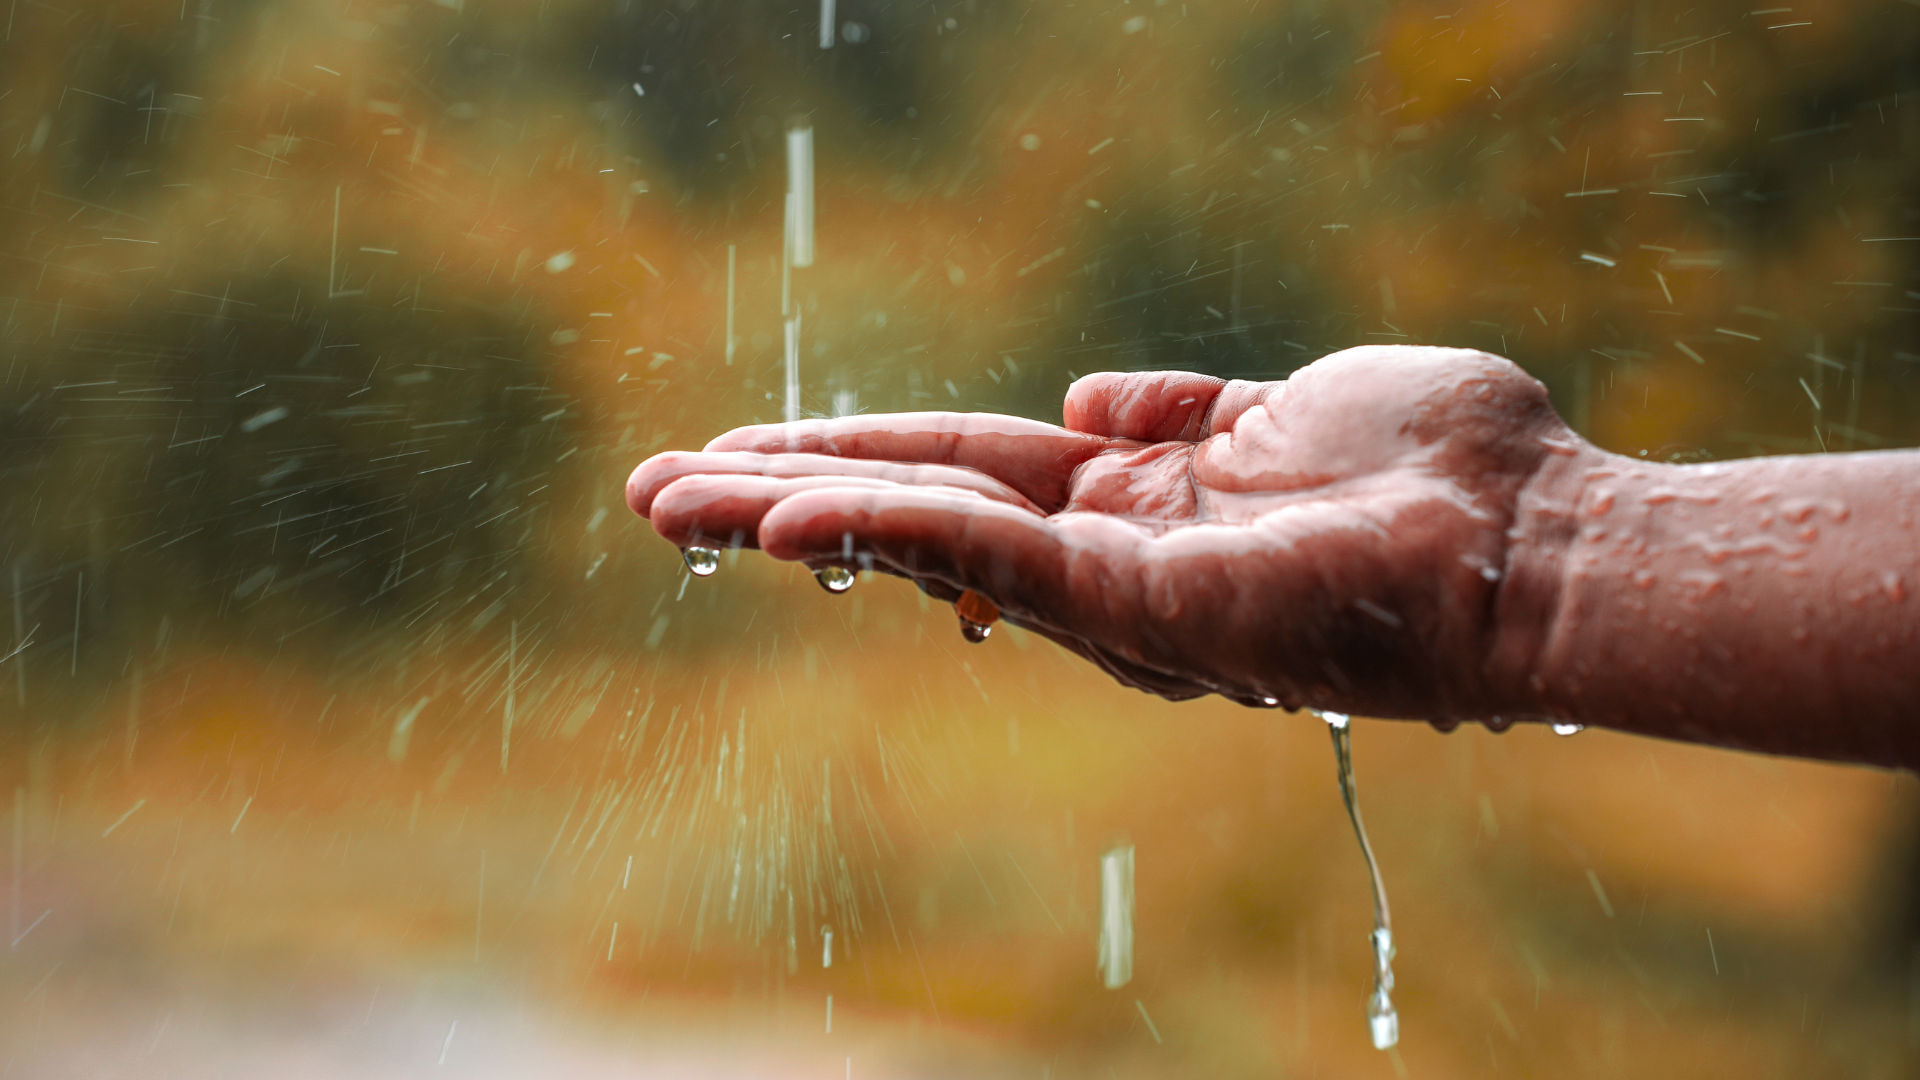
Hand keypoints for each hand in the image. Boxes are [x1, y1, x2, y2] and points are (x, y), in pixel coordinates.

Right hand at [625, 346, 1584, 723]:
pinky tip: (784, 524)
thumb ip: (1182, 412)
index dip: (857, 456)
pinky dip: (888, 540)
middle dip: (779, 498)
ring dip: (790, 517)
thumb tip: (1091, 398)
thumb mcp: (1294, 412)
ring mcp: (1122, 589)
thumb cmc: (1448, 474)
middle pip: (919, 510)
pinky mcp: (1146, 607)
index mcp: (1141, 507)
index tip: (750, 453)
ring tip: (666, 501)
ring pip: (927, 540)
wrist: (1543, 542)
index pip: (968, 474)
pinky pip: (995, 564)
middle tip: (648, 490)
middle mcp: (1113, 558)